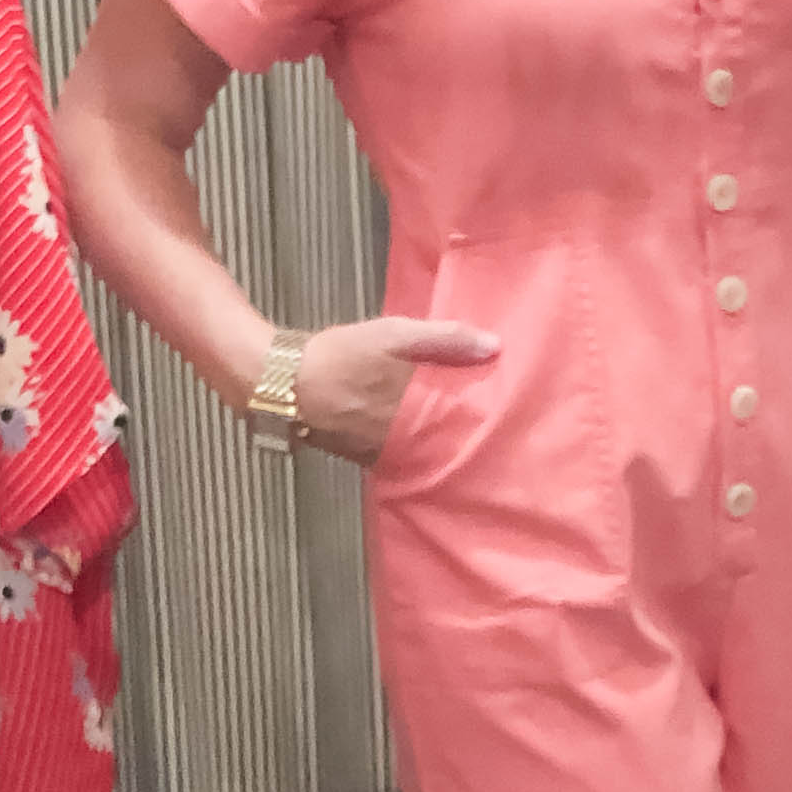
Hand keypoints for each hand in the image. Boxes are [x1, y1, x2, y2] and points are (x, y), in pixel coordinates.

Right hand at [289, 313, 499, 465]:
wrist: (285, 383)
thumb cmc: (342, 356)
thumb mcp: (394, 335)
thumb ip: (444, 339)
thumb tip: (493, 346)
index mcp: (419, 412)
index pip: (466, 423)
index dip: (487, 417)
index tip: (506, 408)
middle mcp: (406, 440)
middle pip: (448, 439)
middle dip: (468, 430)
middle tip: (492, 419)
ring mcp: (386, 452)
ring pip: (426, 446)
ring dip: (442, 437)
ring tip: (460, 424)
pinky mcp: (367, 455)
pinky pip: (402, 452)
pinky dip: (414, 442)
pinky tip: (420, 429)